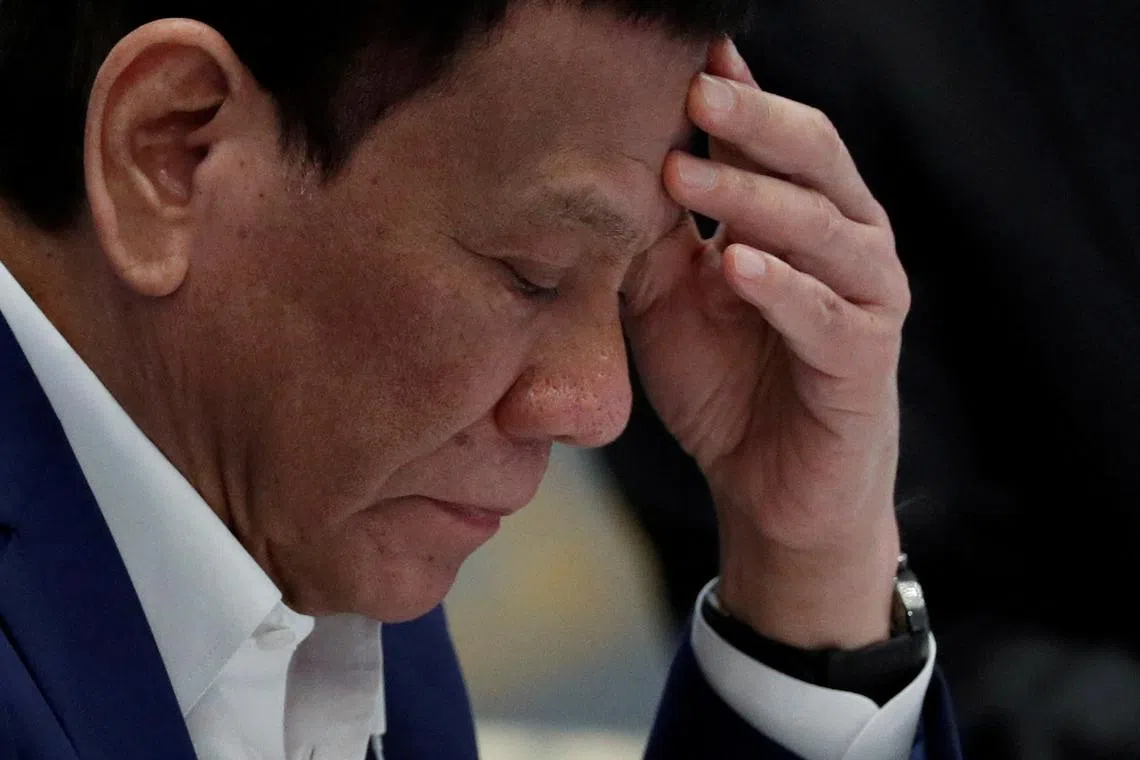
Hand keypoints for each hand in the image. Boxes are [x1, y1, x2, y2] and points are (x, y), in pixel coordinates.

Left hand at [623, 40, 907, 648]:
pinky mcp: (865, 361)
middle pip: (813, 157)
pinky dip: (782, 288)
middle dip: (752, 118)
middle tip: (693, 85)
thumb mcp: (670, 300)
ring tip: (686, 170)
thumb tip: (618, 162)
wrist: (769, 491)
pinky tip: (735, 265)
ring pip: (824, 227)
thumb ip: (658, 236)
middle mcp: (844, 242)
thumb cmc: (723, 387)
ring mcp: (864, 298)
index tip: (685, 53)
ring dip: (754, 196)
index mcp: (799, 216)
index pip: (772, 137)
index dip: (734, 93)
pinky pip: (826, 316)